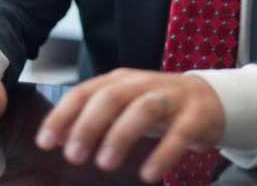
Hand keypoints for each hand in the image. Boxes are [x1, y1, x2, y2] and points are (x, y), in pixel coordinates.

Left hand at [34, 68, 224, 182]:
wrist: (211, 100)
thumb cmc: (157, 107)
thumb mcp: (124, 107)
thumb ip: (93, 118)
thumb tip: (56, 139)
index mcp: (120, 81)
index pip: (85, 92)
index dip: (63, 115)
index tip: (45, 142)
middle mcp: (143, 84)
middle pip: (111, 97)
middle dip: (88, 125)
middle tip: (73, 156)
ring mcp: (171, 97)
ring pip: (143, 109)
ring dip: (120, 135)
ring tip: (104, 164)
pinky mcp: (196, 115)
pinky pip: (179, 133)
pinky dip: (163, 154)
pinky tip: (148, 175)